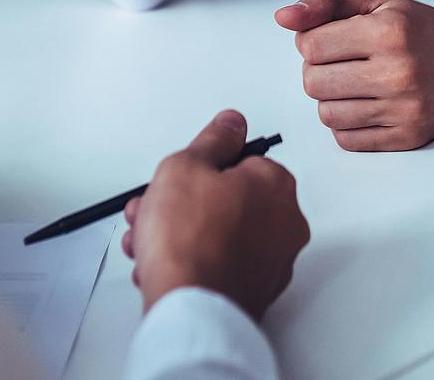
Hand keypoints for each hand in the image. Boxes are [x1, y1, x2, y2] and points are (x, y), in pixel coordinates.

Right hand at [121, 109, 309, 321]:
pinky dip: (194, 262)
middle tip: (157, 209)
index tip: (182, 175)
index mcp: (277, 185)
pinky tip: (162, 265)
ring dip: (181, 233)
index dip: (201, 169)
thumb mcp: (187, 166)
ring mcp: (272, 263)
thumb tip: (231, 125)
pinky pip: (221, 266)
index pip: (240, 161)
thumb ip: (212, 140)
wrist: (189, 309)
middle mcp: (285, 224)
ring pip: (221, 235)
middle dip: (184, 204)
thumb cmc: (190, 241)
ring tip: (148, 240)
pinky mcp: (255, 293)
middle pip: (228, 200)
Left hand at [275, 0, 433, 151]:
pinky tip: (366, 103)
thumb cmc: (417, 27)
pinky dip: (348, 123)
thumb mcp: (373, 1)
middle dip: (319, 71)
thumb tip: (283, 17)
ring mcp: (405, 109)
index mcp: (388, 32)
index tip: (332, 39)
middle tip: (343, 62)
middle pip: (313, 83)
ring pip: (327, 114)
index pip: (310, 46)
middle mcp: (398, 72)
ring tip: (355, 83)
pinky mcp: (408, 137)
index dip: (312, 41)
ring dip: (332, 98)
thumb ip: (324, 3)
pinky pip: (347, 140)